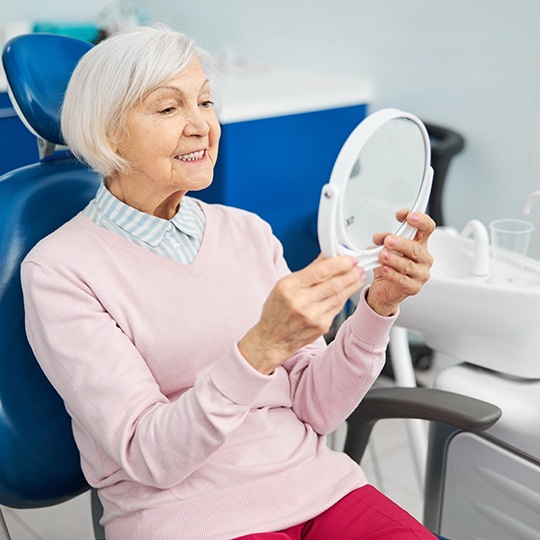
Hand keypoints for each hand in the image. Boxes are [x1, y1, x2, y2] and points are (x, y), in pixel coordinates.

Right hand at [238, 255, 365, 373]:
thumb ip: (307, 272)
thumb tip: (326, 256)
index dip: (339, 263)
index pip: (320, 271)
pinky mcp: (321, 326)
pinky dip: (344, 297)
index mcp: (288, 287)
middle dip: (350, 273)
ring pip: (339, 295)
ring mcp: (312, 315)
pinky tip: (348, 290)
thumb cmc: (276, 311)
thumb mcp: (283, 286)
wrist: (272, 339)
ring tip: (358, 275)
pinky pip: (337, 307)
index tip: (350, 258)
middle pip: (333, 284)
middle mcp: (300, 302)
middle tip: (358, 266)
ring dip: (352, 284)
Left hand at [366, 210, 434, 316]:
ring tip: (382, 255)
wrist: (385, 289)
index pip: (427, 228)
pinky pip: (402, 280)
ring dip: (394, 259)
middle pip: (416, 248)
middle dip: (401, 243)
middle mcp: (423, 258)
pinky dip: (391, 274)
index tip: (409, 216)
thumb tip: (379, 238)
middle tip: (388, 240)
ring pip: (408, 265)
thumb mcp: (385, 247)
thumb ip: (384, 239)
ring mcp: (420, 274)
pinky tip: (383, 269)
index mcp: (420, 244)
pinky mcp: (413, 288)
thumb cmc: (389, 265)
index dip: (420, 221)